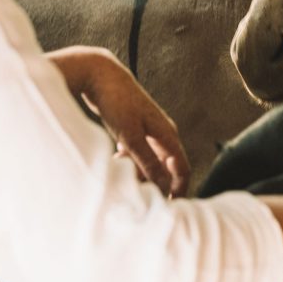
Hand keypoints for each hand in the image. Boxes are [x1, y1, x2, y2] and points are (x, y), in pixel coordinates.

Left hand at [48, 47, 189, 197]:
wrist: (99, 73)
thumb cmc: (116, 102)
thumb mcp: (130, 136)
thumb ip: (147, 162)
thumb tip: (164, 186)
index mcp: (167, 134)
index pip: (182, 169)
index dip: (178, 190)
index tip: (166, 208)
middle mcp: (163, 132)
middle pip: (166, 168)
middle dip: (153, 182)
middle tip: (135, 191)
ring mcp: (149, 130)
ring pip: (150, 161)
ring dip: (139, 171)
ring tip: (121, 171)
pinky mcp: (135, 128)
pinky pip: (138, 153)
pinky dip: (129, 160)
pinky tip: (115, 158)